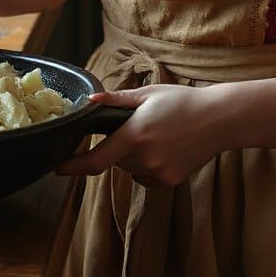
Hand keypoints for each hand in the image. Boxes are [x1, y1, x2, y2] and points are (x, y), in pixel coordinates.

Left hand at [56, 84, 224, 187]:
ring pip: (129, 167)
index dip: (73, 166)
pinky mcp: (168, 181)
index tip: (58, 167)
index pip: (96, 160)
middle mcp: (143, 158)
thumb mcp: (147, 94)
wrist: (218, 120)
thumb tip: (90, 100)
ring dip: (132, 155)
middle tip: (136, 125)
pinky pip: (145, 175)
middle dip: (117, 145)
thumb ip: (115, 100)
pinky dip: (146, 164)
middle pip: (114, 159)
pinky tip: (164, 147)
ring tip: (155, 133)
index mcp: (135, 135)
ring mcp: (157, 173)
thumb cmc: (182, 102)